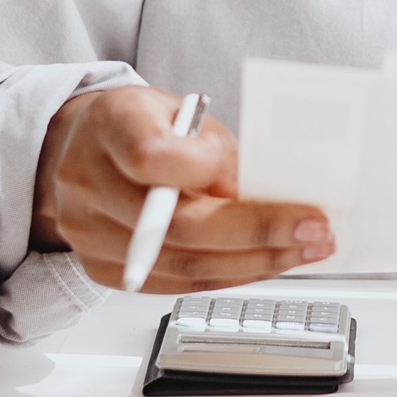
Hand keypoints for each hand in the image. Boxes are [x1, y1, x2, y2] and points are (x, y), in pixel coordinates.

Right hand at [30, 85, 334, 291]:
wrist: (82, 148)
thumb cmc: (138, 124)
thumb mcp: (180, 111)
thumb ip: (216, 152)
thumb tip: (266, 199)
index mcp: (111, 125)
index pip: (151, 157)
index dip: (205, 171)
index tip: (254, 180)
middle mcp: (90, 182)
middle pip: (178, 226)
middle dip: (258, 233)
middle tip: (314, 231)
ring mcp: (91, 232)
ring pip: (184, 266)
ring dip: (255, 264)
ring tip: (304, 250)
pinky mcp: (103, 269)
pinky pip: (175, 285)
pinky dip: (228, 275)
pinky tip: (265, 263)